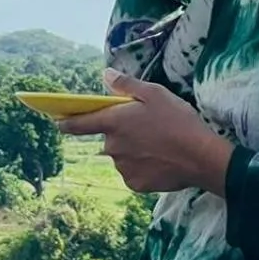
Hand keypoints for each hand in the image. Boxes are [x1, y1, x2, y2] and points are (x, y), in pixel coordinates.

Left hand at [57, 70, 234, 196]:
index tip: (57, 122)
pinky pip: (133, 172)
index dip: (66, 122)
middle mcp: (112, 147)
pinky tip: (161, 160)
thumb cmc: (178, 121)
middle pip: (110, 139)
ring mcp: (122, 167)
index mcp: (113, 123)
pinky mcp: (135, 183)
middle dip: (123, 134)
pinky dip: (143, 166)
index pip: (79, 123)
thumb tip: (105, 75)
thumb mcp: (155, 93)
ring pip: (123, 156)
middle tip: (148, 129)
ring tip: (159, 144)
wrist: (201, 157)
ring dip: (134, 151)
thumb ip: (126, 85)